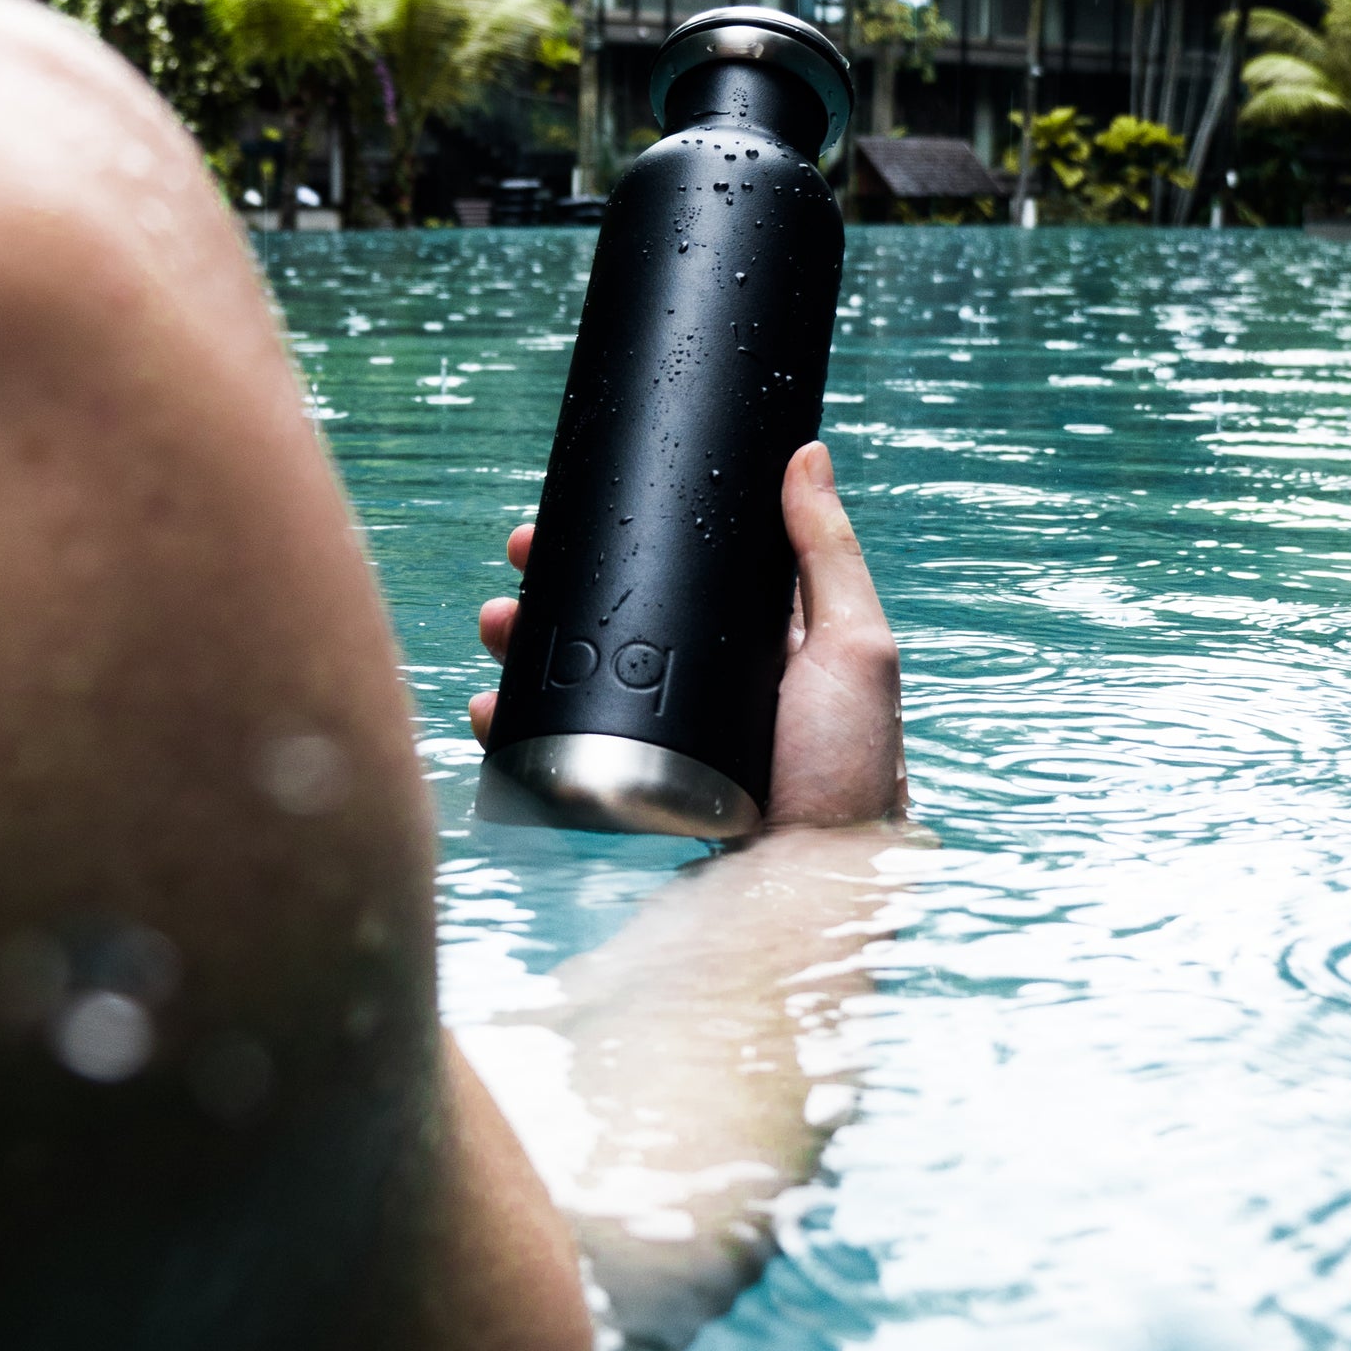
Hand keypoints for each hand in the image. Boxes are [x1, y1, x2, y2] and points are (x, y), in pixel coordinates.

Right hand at [468, 440, 905, 829]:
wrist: (814, 896)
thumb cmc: (852, 777)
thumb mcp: (856, 651)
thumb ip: (829, 555)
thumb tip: (806, 453)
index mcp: (760, 650)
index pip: (677, 577)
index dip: (618, 544)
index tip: (563, 519)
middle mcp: (709, 695)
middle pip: (613, 627)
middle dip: (551, 597)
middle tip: (512, 576)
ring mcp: (667, 750)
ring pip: (577, 686)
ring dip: (525, 654)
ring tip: (495, 634)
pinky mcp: (633, 803)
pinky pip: (560, 756)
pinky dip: (518, 732)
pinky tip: (493, 716)